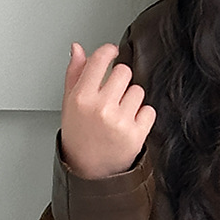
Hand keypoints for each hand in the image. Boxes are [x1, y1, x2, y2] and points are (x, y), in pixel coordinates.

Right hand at [60, 42, 156, 180]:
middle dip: (121, 80)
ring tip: (120, 113)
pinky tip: (130, 124)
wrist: (89, 171)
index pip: (100, 60)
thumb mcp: (70, 104)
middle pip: (124, 72)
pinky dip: (143, 116)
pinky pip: (149, 110)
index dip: (109, 51)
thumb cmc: (79, 136)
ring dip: (132, 100)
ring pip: (138, 91)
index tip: (112, 52)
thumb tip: (78, 48)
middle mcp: (101, 107)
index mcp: (82, 98)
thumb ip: (75, 74)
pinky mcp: (136, 134)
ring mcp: (120, 121)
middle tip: (114, 95)